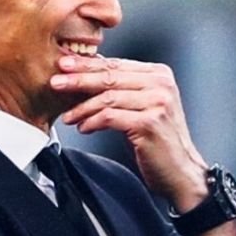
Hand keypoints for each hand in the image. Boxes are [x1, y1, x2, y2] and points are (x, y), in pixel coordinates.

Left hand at [51, 55, 207, 211]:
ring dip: (82, 107)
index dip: (87, 64)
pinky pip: (110, 117)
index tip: (63, 66)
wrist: (181, 171)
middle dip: (78, 80)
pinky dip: (92, 122)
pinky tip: (83, 128)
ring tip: (67, 116)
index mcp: (158, 74)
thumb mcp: (140, 107)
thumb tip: (85, 75)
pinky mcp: (149, 123)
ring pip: (107, 97)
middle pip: (109, 77)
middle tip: (55, 83)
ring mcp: (157, 103)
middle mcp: (160, 85)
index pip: (116, 64)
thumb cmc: (156, 140)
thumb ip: (121, 89)